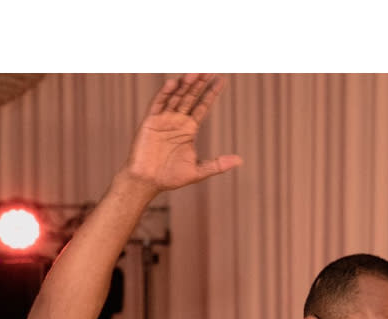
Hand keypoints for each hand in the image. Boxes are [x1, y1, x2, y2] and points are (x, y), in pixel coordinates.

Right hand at [124, 74, 241, 191]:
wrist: (147, 182)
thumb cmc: (170, 177)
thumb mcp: (198, 171)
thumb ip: (218, 165)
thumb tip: (240, 161)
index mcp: (189, 129)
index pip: (202, 106)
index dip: (211, 93)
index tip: (221, 80)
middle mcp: (177, 121)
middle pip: (191, 97)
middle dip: (200, 84)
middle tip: (209, 69)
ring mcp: (164, 119)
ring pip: (176, 97)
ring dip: (185, 85)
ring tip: (195, 72)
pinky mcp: (151, 122)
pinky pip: (158, 104)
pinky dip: (165, 93)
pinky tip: (173, 83)